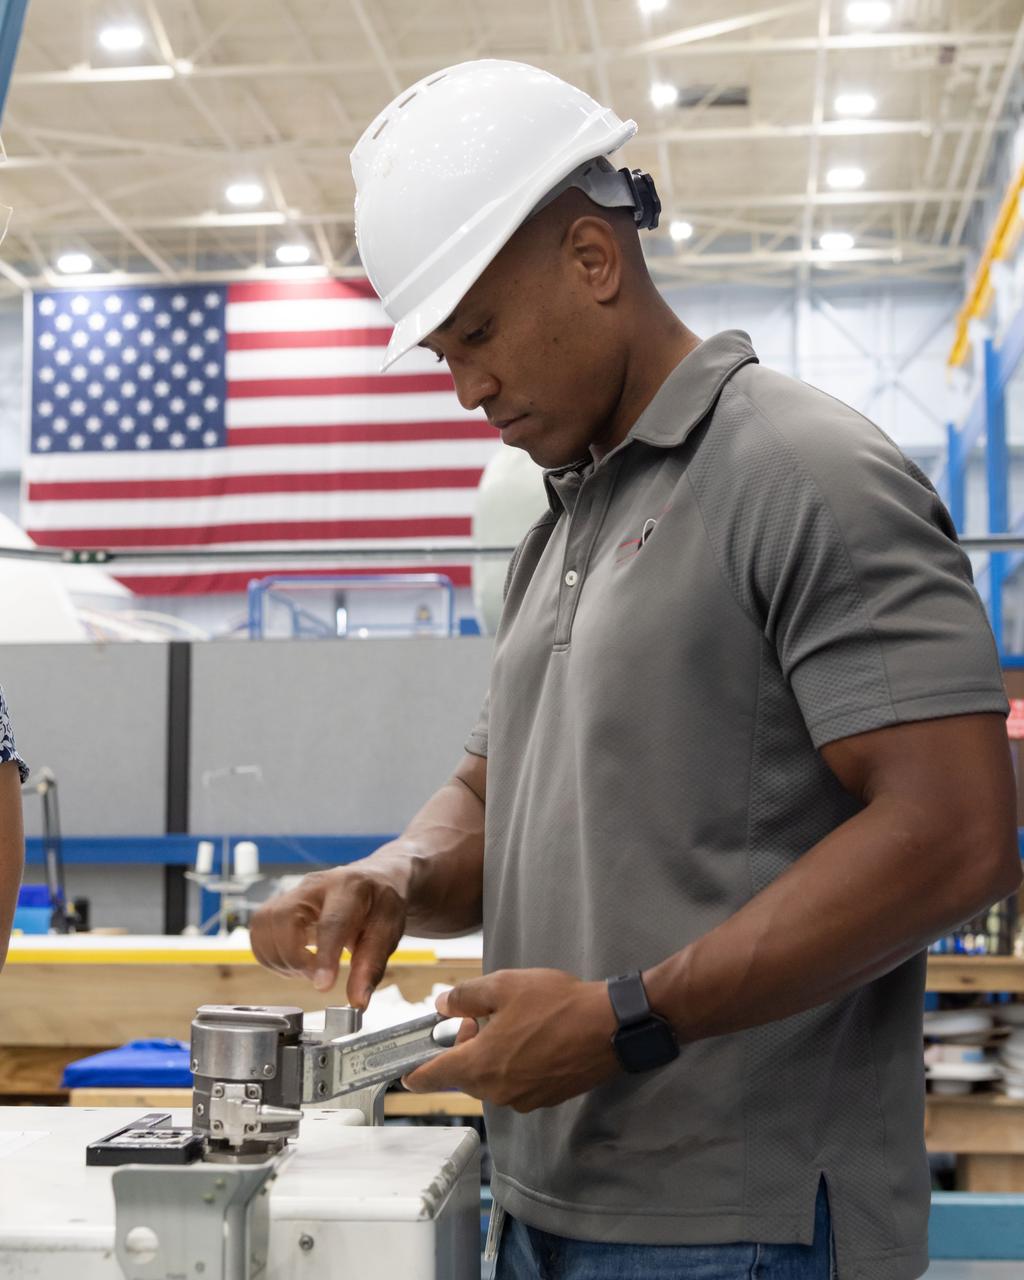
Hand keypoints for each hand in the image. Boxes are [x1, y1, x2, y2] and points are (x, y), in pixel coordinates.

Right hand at [249, 859, 409, 1005]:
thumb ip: (372, 967)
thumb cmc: (380, 904)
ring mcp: (293, 893)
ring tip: (306, 968)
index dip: (324, 955)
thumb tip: (358, 1002)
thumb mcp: (389, 932)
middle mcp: (315, 886)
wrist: (372, 880)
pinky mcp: (279, 905)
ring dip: (280, 958)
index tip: (322, 985)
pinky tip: (293, 962)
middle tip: (316, 976)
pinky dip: (269, 954)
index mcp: (349, 888)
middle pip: (285, 919)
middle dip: (295, 958)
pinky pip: (258, 931)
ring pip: (265, 925)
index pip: (332, 922)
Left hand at [402, 968, 620, 1111]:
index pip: (431, 1077)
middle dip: (463, 1048)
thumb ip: (466, 997)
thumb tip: (442, 1006)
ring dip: (490, 1055)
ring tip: (513, 1022)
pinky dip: (513, 1064)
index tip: (403, 1068)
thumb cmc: (556, 1003)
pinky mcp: (545, 1098)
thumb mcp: (504, 986)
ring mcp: (523, 1099)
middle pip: (463, 1074)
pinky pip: (515, 1083)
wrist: (610, 1027)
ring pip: (490, 1078)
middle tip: (481, 1017)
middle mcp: (497, 1091)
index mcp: (480, 1065)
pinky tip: (533, 1038)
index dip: (413, 1071)